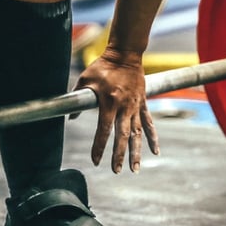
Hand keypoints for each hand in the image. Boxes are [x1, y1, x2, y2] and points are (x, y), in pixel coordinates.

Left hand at [72, 48, 159, 172]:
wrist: (125, 54)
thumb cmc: (102, 66)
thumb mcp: (85, 80)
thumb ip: (77, 99)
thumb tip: (69, 118)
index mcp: (109, 102)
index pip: (103, 130)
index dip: (99, 147)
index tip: (95, 161)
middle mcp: (124, 107)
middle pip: (122, 136)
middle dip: (119, 155)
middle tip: (116, 171)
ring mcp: (135, 106)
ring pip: (137, 134)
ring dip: (136, 152)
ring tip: (135, 169)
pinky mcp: (143, 104)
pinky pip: (149, 123)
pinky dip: (153, 138)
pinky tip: (155, 152)